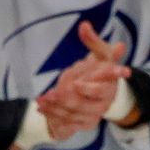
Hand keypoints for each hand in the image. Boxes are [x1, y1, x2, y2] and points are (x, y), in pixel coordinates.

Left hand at [35, 21, 128, 141]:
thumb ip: (93, 41)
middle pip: (84, 105)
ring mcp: (94, 116)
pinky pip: (68, 123)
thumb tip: (84, 25)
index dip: (88, 88)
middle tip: (50, 94)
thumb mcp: (100, 53)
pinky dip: (54, 116)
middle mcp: (103, 105)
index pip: (100, 90)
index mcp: (109, 88)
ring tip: (40, 101)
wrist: (103, 93)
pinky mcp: (84, 124)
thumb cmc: (100, 69)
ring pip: (73, 115)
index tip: (75, 84)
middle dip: (65, 100)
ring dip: (55, 109)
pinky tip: (42, 110)